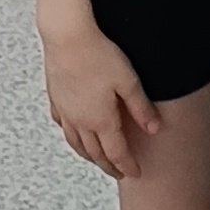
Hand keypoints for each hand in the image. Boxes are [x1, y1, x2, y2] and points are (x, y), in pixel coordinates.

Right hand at [43, 25, 160, 178]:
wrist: (66, 36)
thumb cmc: (97, 54)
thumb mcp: (128, 81)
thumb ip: (141, 108)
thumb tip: (154, 128)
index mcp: (100, 120)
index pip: (116, 152)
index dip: (127, 165)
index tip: (134, 173)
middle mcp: (80, 121)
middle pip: (95, 152)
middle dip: (108, 165)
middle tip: (117, 172)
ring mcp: (65, 111)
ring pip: (76, 143)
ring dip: (88, 155)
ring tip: (96, 159)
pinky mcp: (55, 98)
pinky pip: (62, 125)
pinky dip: (71, 135)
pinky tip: (73, 132)